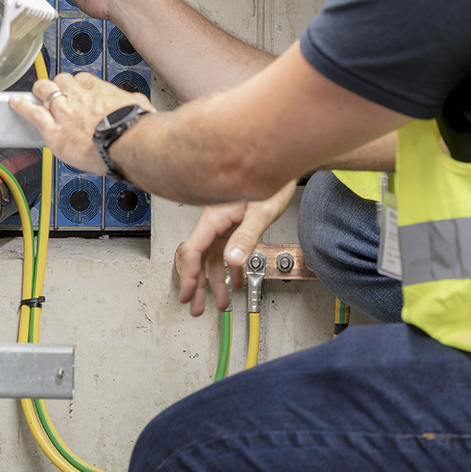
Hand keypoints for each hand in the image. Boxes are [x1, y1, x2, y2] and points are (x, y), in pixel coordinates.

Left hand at [10, 72, 154, 174]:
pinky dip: (22, 107)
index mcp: (101, 91)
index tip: (77, 91)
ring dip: (40, 93)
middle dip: (58, 85)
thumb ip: (135, 103)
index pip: (83, 79)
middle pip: (61, 80)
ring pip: (44, 91)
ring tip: (37, 96)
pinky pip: (33, 113)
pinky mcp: (54, 129)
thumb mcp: (141, 107)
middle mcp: (80, 97)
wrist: (127, 144)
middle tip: (56, 93)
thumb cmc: (137, 130)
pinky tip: (15, 103)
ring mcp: (65, 112)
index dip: (77, 85)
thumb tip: (141, 104)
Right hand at [172, 180, 295, 316]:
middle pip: (200, 258)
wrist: (282, 164)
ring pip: (214, 257)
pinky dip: (230, 268)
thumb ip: (246, 236)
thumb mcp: (261, 210)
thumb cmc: (272, 179)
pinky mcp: (234, 223)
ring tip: (221, 303)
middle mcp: (215, 220)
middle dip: (198, 285)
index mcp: (215, 216)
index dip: (189, 275)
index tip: (187, 294)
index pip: (194, 250)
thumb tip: (232, 260)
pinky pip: (227, 250)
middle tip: (196, 307)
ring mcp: (224, 223)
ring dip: (216, 281)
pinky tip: (235, 281)